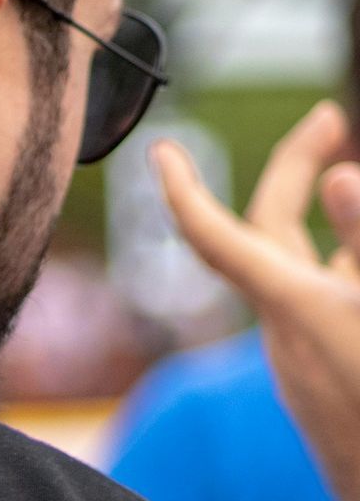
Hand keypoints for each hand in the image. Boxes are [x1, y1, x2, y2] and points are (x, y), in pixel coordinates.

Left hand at [154, 103, 359, 500]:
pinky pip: (325, 306)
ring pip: (302, 270)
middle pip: (269, 234)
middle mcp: (285, 333)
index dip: (184, 191)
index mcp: (290, 309)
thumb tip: (343, 176)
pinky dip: (341, 268)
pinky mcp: (326, 382)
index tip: (161, 151)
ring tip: (346, 175)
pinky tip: (352, 261)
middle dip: (296, 170)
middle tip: (332, 118)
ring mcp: (305, 360)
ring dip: (326, 220)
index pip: (216, 237)